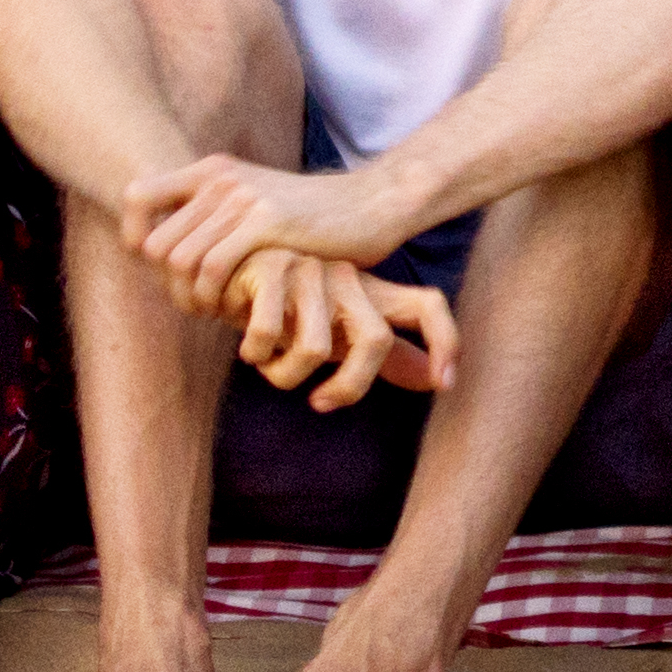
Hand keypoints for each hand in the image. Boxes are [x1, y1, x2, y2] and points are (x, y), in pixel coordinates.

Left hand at [126, 154, 428, 318]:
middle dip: (167, 285)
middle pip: (154, 242)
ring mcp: (243, 197)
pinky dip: (213, 298)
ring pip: (178, 260)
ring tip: (215, 312)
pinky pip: (212, 267)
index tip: (160, 269)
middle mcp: (221, 178)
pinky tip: (234, 310)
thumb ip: (214, 215)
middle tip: (196, 306)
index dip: (136, 237)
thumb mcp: (256, 202)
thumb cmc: (314, 217)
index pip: (137, 197)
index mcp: (213, 170)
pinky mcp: (267, 221)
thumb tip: (164, 251)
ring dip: (189, 298)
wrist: (372, 205)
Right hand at [227, 248, 457, 409]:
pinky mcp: (272, 268)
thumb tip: (434, 382)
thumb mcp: (341, 334)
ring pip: (314, 348)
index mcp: (372, 293)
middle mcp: (350, 277)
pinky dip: (256, 355)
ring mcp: (312, 270)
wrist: (227, 277)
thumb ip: (388, 356)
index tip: (444, 386)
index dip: (445, 342)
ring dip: (284, 374)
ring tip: (268, 362)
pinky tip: (249, 346)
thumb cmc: (290, 313)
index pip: (428, 305)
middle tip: (321, 403)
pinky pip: (268, 335)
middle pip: (376, 340)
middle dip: (349, 387)